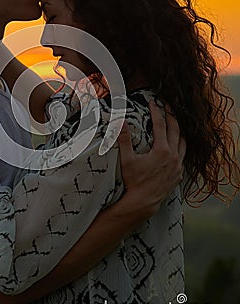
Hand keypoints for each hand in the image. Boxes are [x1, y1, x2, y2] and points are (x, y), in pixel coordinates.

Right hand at [117, 100, 185, 216]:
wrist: (143, 202)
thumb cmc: (134, 181)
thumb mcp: (127, 159)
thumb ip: (124, 139)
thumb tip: (119, 121)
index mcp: (162, 150)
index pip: (160, 124)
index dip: (156, 111)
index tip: (152, 102)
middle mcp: (173, 156)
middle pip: (175, 130)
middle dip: (171, 115)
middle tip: (166, 106)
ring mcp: (178, 166)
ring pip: (183, 142)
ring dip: (178, 130)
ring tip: (174, 123)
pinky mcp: (179, 174)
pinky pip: (184, 155)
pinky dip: (180, 146)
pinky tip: (176, 145)